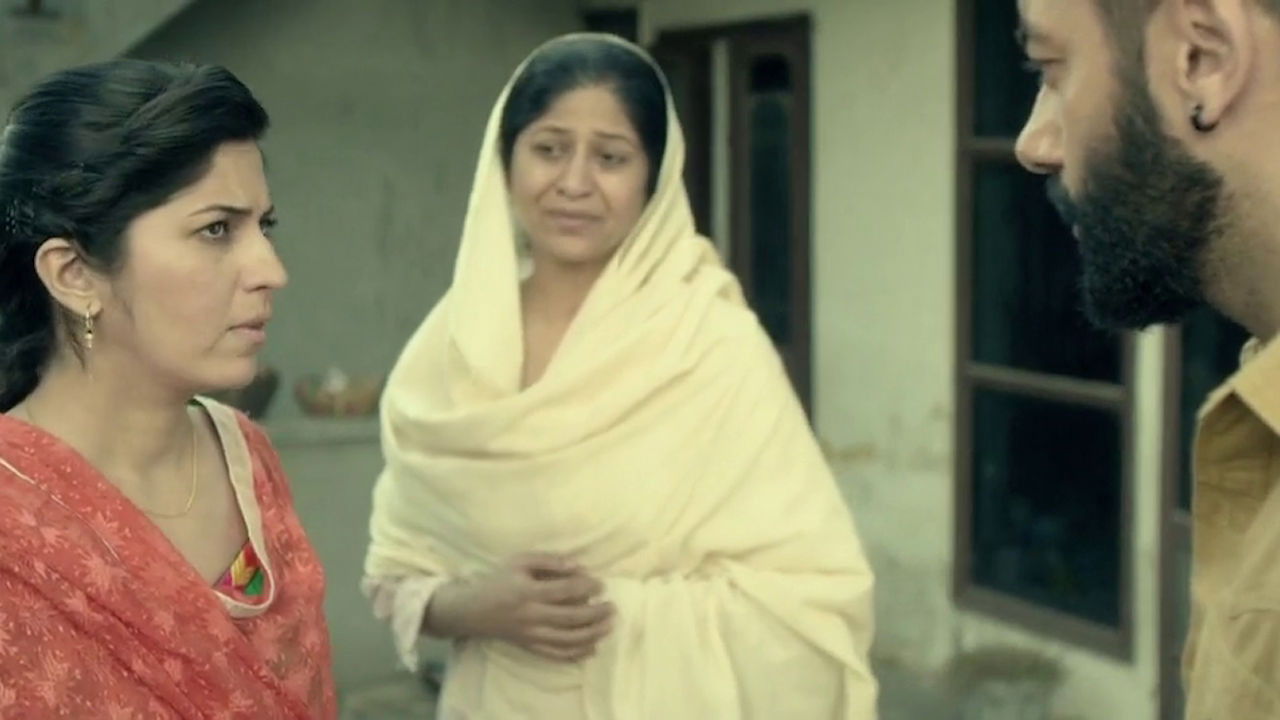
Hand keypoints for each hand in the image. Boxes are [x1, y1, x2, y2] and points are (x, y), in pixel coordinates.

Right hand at [427, 553, 614, 661]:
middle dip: (596, 614)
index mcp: (528, 591)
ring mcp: (531, 635)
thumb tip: (579, 566)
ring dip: (592, 635)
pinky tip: (592, 648)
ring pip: (567, 640)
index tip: (602, 585)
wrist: (472, 610)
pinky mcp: (529, 647)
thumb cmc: (497, 580)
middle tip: (613, 607)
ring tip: (609, 626)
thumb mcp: (519, 561)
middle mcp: (531, 616)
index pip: (564, 591)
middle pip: (571, 618)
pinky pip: (556, 655)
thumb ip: (549, 560)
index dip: (587, 587)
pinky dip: (576, 654)